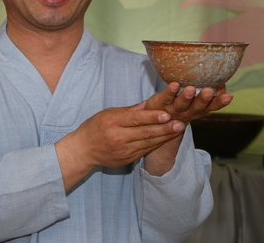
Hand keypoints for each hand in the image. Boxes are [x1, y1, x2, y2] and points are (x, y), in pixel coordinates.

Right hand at [55, 104, 184, 190]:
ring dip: (165, 136)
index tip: (167, 113)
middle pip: (145, 132)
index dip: (152, 117)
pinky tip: (167, 138)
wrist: (83, 150)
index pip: (136, 119)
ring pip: (148, 143)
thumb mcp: (108, 113)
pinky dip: (157, 144)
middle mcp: (118, 137)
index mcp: (112, 122)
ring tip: (178, 129)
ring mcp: (123, 150)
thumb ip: (129, 110)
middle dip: (164, 128)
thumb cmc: (95, 127)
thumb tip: (148, 104)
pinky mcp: (127, 159)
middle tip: (180, 122)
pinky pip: (145, 151)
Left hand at [145, 83, 232, 123]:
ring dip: (186, 97)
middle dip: (203, 100)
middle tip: (209, 91)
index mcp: (198, 110)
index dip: (219, 102)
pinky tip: (174, 85)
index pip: (211, 107)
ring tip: (190, 89)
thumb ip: (209, 95)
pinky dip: (170, 91)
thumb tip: (222, 83)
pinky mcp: (161, 103)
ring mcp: (173, 109)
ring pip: (181, 104)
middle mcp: (187, 112)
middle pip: (196, 107)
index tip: (228, 96)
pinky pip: (166, 97)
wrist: (155, 118)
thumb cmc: (180, 105)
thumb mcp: (196, 103)